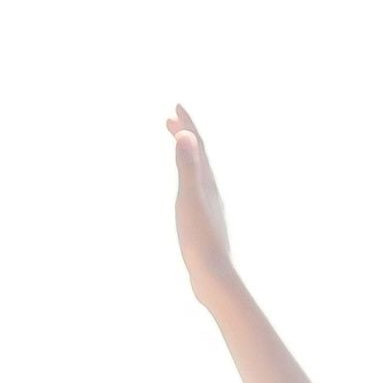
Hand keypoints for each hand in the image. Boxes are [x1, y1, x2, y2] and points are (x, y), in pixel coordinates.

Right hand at [165, 102, 236, 302]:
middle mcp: (211, 193)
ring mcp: (209, 208)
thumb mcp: (189, 197)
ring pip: (198, 174)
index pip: (197, 146)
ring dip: (187, 157)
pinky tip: (186, 190)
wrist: (213, 275)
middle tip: (170, 120)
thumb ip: (188, 166)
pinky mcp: (205, 223)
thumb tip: (187, 135)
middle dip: (186, 136)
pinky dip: (189, 180)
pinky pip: (196, 192)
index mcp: (207, 183)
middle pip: (199, 157)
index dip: (188, 125)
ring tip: (177, 148)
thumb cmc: (199, 238)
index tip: (177, 107)